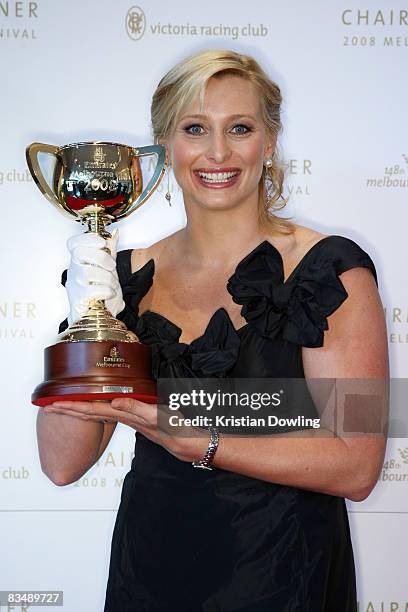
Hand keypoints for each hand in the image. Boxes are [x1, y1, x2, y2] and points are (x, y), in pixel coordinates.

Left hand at [44, 399, 208, 462]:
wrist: (188, 444)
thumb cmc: (175, 430)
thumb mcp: (157, 417)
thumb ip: (136, 409)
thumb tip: (112, 402)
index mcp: (125, 417)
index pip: (92, 411)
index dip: (72, 407)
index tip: (54, 404)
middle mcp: (123, 419)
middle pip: (89, 414)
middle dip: (69, 410)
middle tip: (49, 405)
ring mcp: (129, 420)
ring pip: (98, 414)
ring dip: (80, 410)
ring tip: (65, 406)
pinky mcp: (136, 418)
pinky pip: (110, 414)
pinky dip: (97, 410)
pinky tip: (97, 408)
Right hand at [65, 228, 124, 324]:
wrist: (99, 318)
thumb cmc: (101, 294)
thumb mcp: (109, 269)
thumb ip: (110, 251)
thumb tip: (114, 232)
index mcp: (80, 261)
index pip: (74, 243)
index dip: (87, 239)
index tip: (102, 243)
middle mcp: (74, 271)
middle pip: (80, 253)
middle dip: (101, 257)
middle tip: (111, 266)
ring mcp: (74, 286)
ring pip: (89, 272)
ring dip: (108, 279)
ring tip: (112, 286)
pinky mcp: (78, 300)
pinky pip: (93, 290)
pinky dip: (106, 291)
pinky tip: (108, 295)